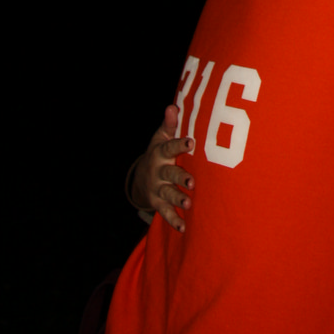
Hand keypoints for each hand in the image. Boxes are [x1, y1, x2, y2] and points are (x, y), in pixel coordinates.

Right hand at [129, 103, 194, 231]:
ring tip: (188, 204)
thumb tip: (172, 106)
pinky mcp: (158, 203)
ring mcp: (157, 188)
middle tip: (192, 182)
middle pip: (169, 174)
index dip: (179, 145)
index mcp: (160, 153)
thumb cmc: (160, 153)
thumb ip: (169, 125)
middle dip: (180, 178)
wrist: (142, 177)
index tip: (191, 142)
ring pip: (167, 194)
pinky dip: (174, 221)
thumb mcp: (160, 138)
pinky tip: (184, 228)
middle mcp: (158, 171)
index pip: (169, 148)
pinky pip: (166, 213)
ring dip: (177, 199)